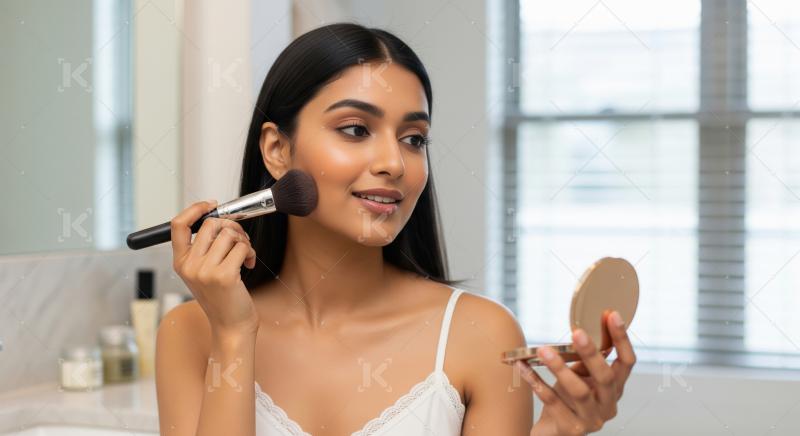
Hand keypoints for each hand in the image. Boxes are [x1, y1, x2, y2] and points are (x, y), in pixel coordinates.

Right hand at [171, 200, 259, 335]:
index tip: (212, 205)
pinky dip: (250, 252)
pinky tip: (249, 264)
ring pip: (229, 234)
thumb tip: (219, 218)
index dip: (196, 209)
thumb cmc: (222, 298)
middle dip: (231, 226)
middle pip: (211, 224)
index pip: (178, 225)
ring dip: (244, 241)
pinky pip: (242, 247)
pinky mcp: (224, 276)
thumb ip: (204, 248)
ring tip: (245, 255)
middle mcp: (189, 266)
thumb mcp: (203, 272)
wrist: (231, 326)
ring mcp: (205, 271)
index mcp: (180, 262)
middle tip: (240, 239)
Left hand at [518, 310, 636, 434]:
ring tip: (543, 350)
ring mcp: (591, 420)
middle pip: (605, 377)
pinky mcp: (571, 429)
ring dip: (560, 368)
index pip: (627, 363)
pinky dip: (536, 382)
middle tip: (577, 332)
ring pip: (579, 392)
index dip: (622, 339)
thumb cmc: (568, 400)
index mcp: (615, 389)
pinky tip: (523, 367)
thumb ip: (584, 358)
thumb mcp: (580, 377)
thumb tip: (581, 326)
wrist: (553, 433)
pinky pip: (551, 401)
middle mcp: (608, 405)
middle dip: (591, 353)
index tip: (611, 314)